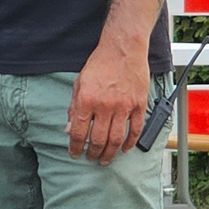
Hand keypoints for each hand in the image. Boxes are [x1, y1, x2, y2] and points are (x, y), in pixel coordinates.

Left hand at [68, 37, 149, 162]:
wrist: (123, 49)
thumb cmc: (100, 63)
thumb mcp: (79, 83)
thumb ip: (74, 106)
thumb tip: (69, 127)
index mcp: (87, 100)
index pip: (78, 132)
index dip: (75, 147)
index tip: (74, 153)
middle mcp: (105, 106)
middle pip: (98, 139)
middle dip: (93, 153)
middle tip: (91, 158)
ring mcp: (124, 106)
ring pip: (116, 139)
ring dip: (110, 153)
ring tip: (105, 159)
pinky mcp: (139, 105)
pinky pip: (136, 129)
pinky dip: (131, 142)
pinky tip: (125, 149)